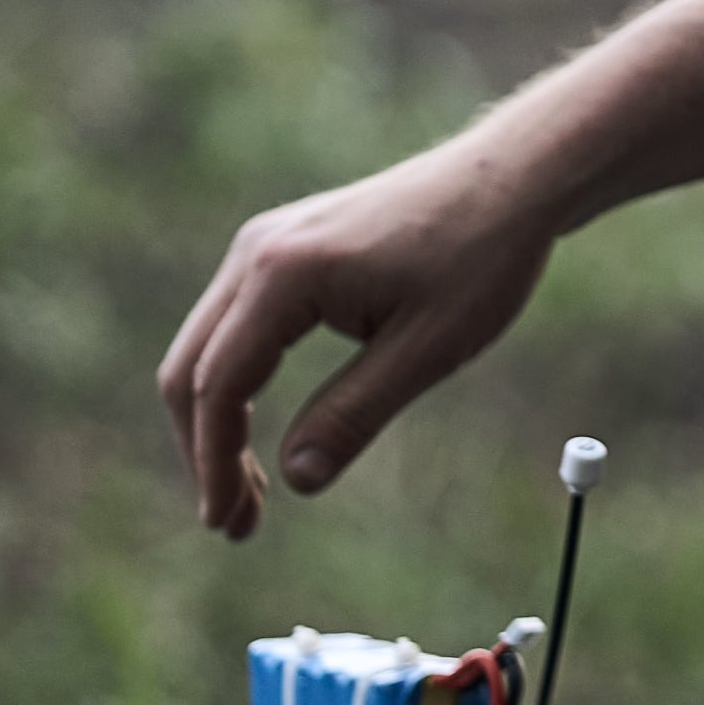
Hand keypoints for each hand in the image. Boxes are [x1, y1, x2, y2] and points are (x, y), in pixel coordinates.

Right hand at [161, 145, 562, 538]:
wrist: (512, 179)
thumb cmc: (481, 258)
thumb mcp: (426, 350)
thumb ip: (353, 414)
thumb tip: (296, 481)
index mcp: (281, 274)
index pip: (218, 386)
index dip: (215, 463)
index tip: (227, 523)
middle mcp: (256, 251)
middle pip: (192, 368)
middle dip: (205, 451)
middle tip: (233, 525)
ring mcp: (264, 244)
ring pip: (207, 349)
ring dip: (217, 423)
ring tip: (249, 494)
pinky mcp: (284, 248)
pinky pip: (235, 327)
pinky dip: (237, 385)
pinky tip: (262, 433)